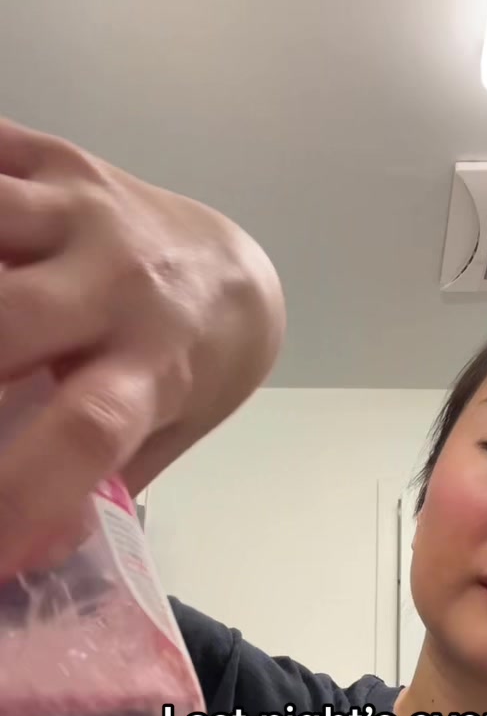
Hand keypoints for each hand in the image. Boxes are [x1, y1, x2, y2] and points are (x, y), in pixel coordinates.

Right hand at [0, 116, 283, 573]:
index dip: (21, 492)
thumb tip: (28, 556)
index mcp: (152, 369)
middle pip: (6, 320)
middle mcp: (121, 285)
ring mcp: (84, 212)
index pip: (87, 433)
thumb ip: (97, 487)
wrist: (236, 272)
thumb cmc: (187, 369)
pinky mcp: (57, 159)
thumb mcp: (161, 433)